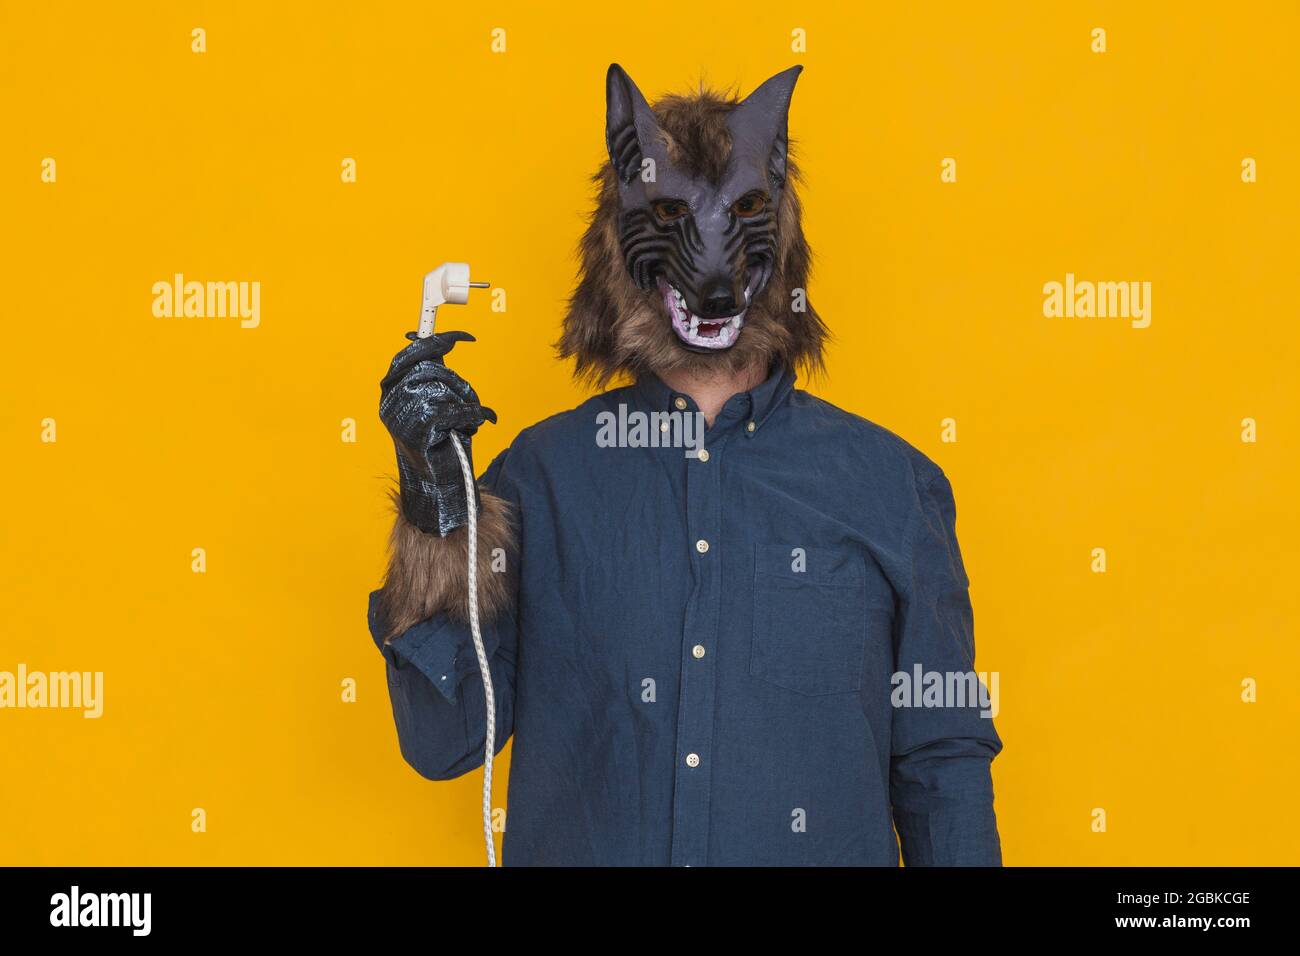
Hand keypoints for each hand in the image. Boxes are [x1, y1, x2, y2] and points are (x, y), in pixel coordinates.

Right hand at [379, 331, 496, 535]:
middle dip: (458, 383)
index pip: (410, 355)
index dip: (436, 342)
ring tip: (467, 421)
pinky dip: (469, 417)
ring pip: (442, 388)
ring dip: (465, 403)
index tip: (461, 337)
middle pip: (431, 369)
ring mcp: (399, 416)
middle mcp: (389, 402)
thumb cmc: (442, 446)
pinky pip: (450, 410)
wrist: (440, 488)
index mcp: (390, 392)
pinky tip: (473, 427)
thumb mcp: (437, 403)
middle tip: (471, 401)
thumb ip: (435, 378)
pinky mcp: (415, 430)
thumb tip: (440, 344)